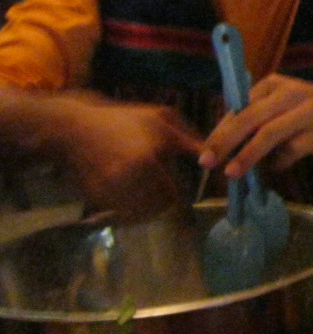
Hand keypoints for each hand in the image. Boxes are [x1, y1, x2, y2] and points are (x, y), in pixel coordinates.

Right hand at [57, 95, 201, 215]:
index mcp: (148, 159)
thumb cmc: (124, 120)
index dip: (175, 190)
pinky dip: (126, 208)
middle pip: (158, 208)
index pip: (173, 194)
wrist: (74, 127)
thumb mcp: (162, 120)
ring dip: (145, 207)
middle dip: (161, 199)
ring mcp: (109, 191)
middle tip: (157, 185)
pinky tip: (125, 191)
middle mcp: (128, 179)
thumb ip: (191, 141)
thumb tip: (217, 161)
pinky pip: (120, 213)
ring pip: (140, 214)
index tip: (172, 182)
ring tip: (142, 188)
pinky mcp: (95, 198)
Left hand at [200, 74, 312, 178]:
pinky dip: (278, 162)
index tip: (205, 150)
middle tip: (207, 161)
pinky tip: (275, 167)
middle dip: (225, 140)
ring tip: (232, 173)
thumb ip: (253, 120)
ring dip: (248, 155)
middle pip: (250, 117)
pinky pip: (290, 151)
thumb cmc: (303, 110)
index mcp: (271, 85)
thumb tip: (220, 148)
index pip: (238, 107)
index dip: (220, 130)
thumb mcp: (278, 105)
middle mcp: (287, 94)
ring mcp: (305, 112)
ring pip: (269, 134)